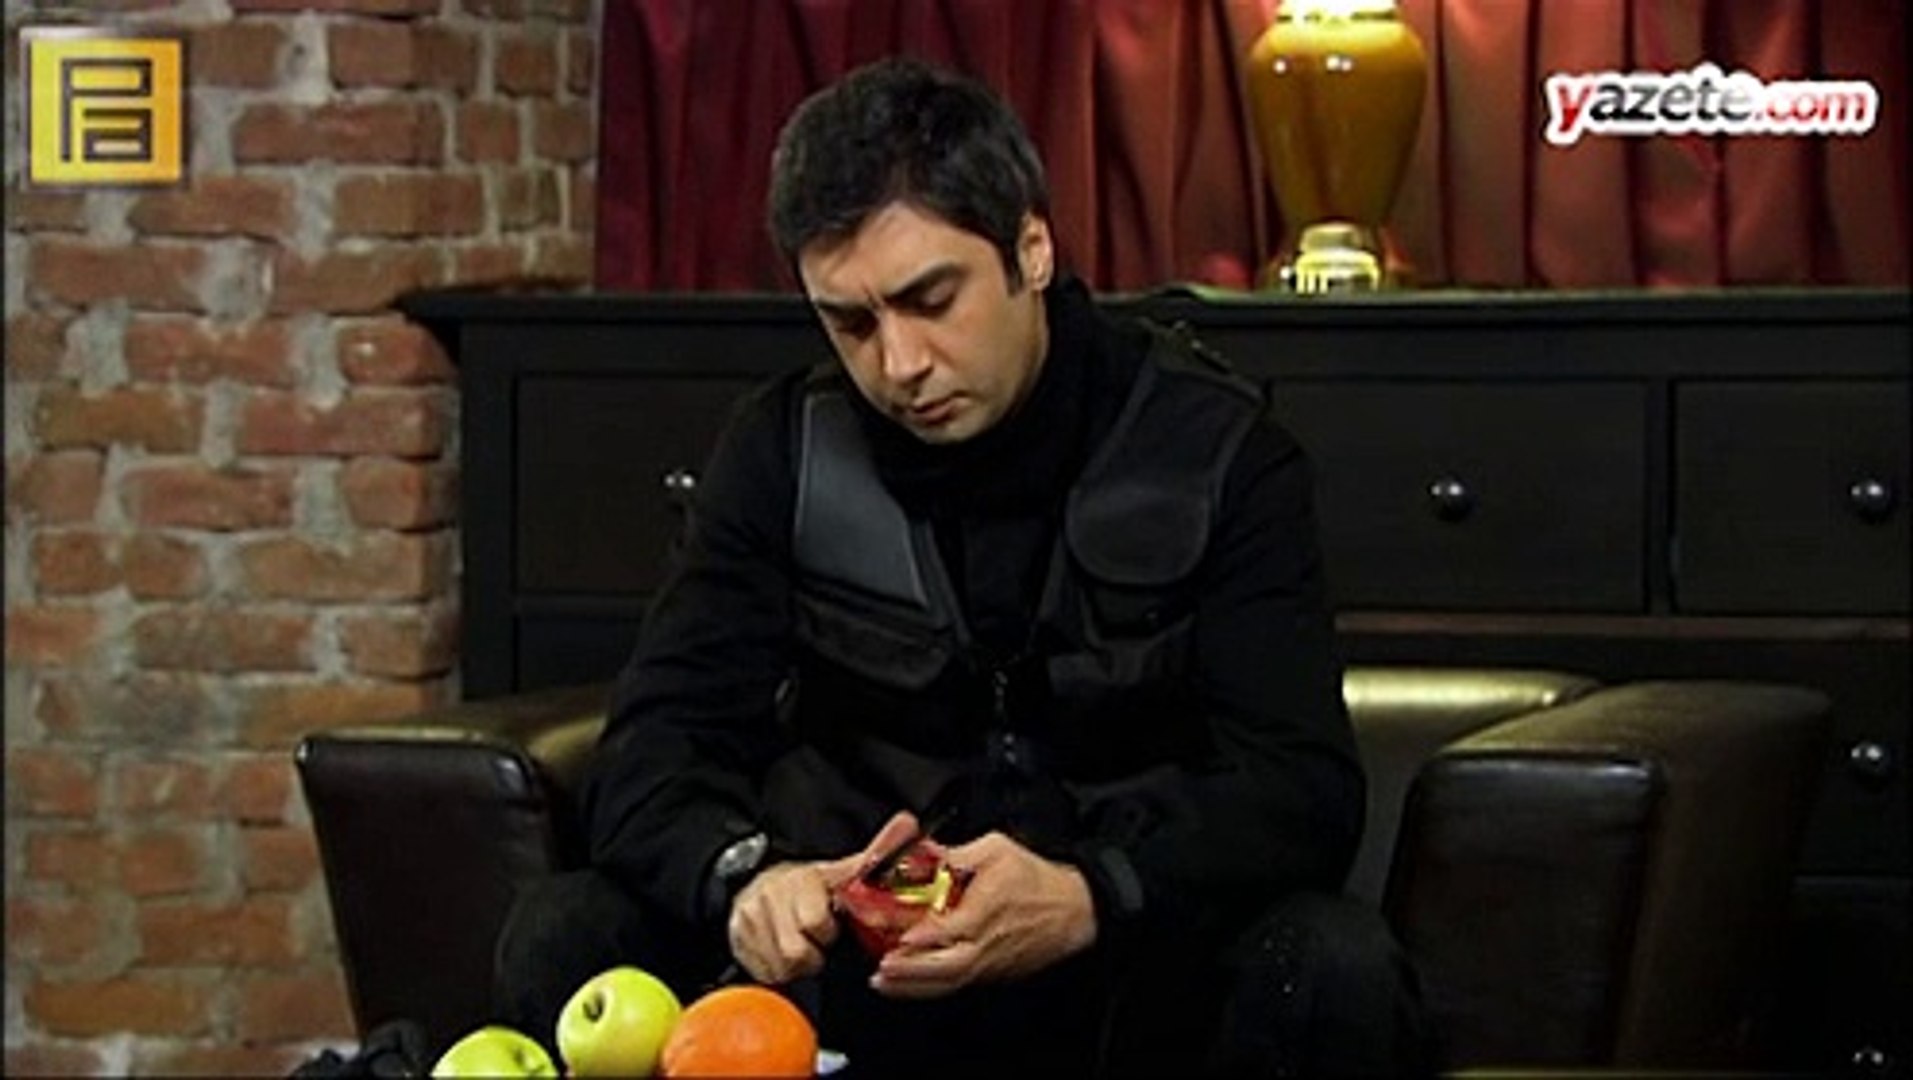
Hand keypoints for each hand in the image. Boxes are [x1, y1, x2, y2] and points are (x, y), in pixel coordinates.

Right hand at [727, 811, 920, 984]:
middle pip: (795, 953)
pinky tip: (782, 953)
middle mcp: (769, 899)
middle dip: (812, 952)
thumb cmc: (806, 885)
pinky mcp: (737, 944)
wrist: (755, 883)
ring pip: (781, 968)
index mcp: (800, 880)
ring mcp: (749, 923)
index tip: (829, 926)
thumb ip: (875, 854)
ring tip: (802, 945)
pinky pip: (764, 974)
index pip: (815, 923)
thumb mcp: (838, 870)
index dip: (827, 931)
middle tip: (816, 941)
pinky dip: (777, 970)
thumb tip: (908, 823)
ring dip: (796, 965)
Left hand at [872, 831, 1096, 998]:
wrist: (1073, 910)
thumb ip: (956, 855)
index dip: (919, 935)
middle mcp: (986, 943)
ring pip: (948, 981)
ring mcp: (988, 963)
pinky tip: (908, 986)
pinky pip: (957, 984)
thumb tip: (921, 855)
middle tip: (880, 968)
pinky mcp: (990, 973)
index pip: (948, 928)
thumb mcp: (996, 850)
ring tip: (883, 982)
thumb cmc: (1037, 880)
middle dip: (910, 971)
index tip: (894, 935)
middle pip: (944, 966)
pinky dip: (930, 988)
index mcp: (986, 910)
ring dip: (913, 985)